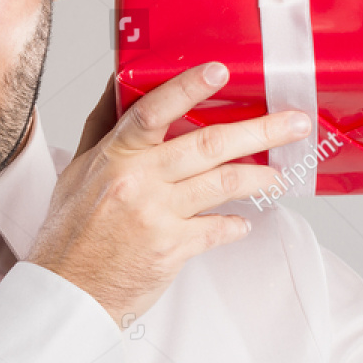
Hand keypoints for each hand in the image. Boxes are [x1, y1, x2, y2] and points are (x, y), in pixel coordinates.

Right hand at [31, 64, 309, 323]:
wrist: (67, 292)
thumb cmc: (71, 231)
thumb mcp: (79, 168)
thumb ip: (103, 123)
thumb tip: (120, 79)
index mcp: (115, 155)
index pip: (152, 110)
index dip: (187, 87)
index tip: (220, 71)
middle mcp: (137, 180)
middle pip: (208, 144)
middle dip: (260, 130)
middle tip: (295, 123)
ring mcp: (157, 215)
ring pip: (223, 183)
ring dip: (260, 177)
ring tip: (280, 174)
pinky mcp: (172, 249)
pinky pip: (218, 229)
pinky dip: (236, 225)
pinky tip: (243, 221)